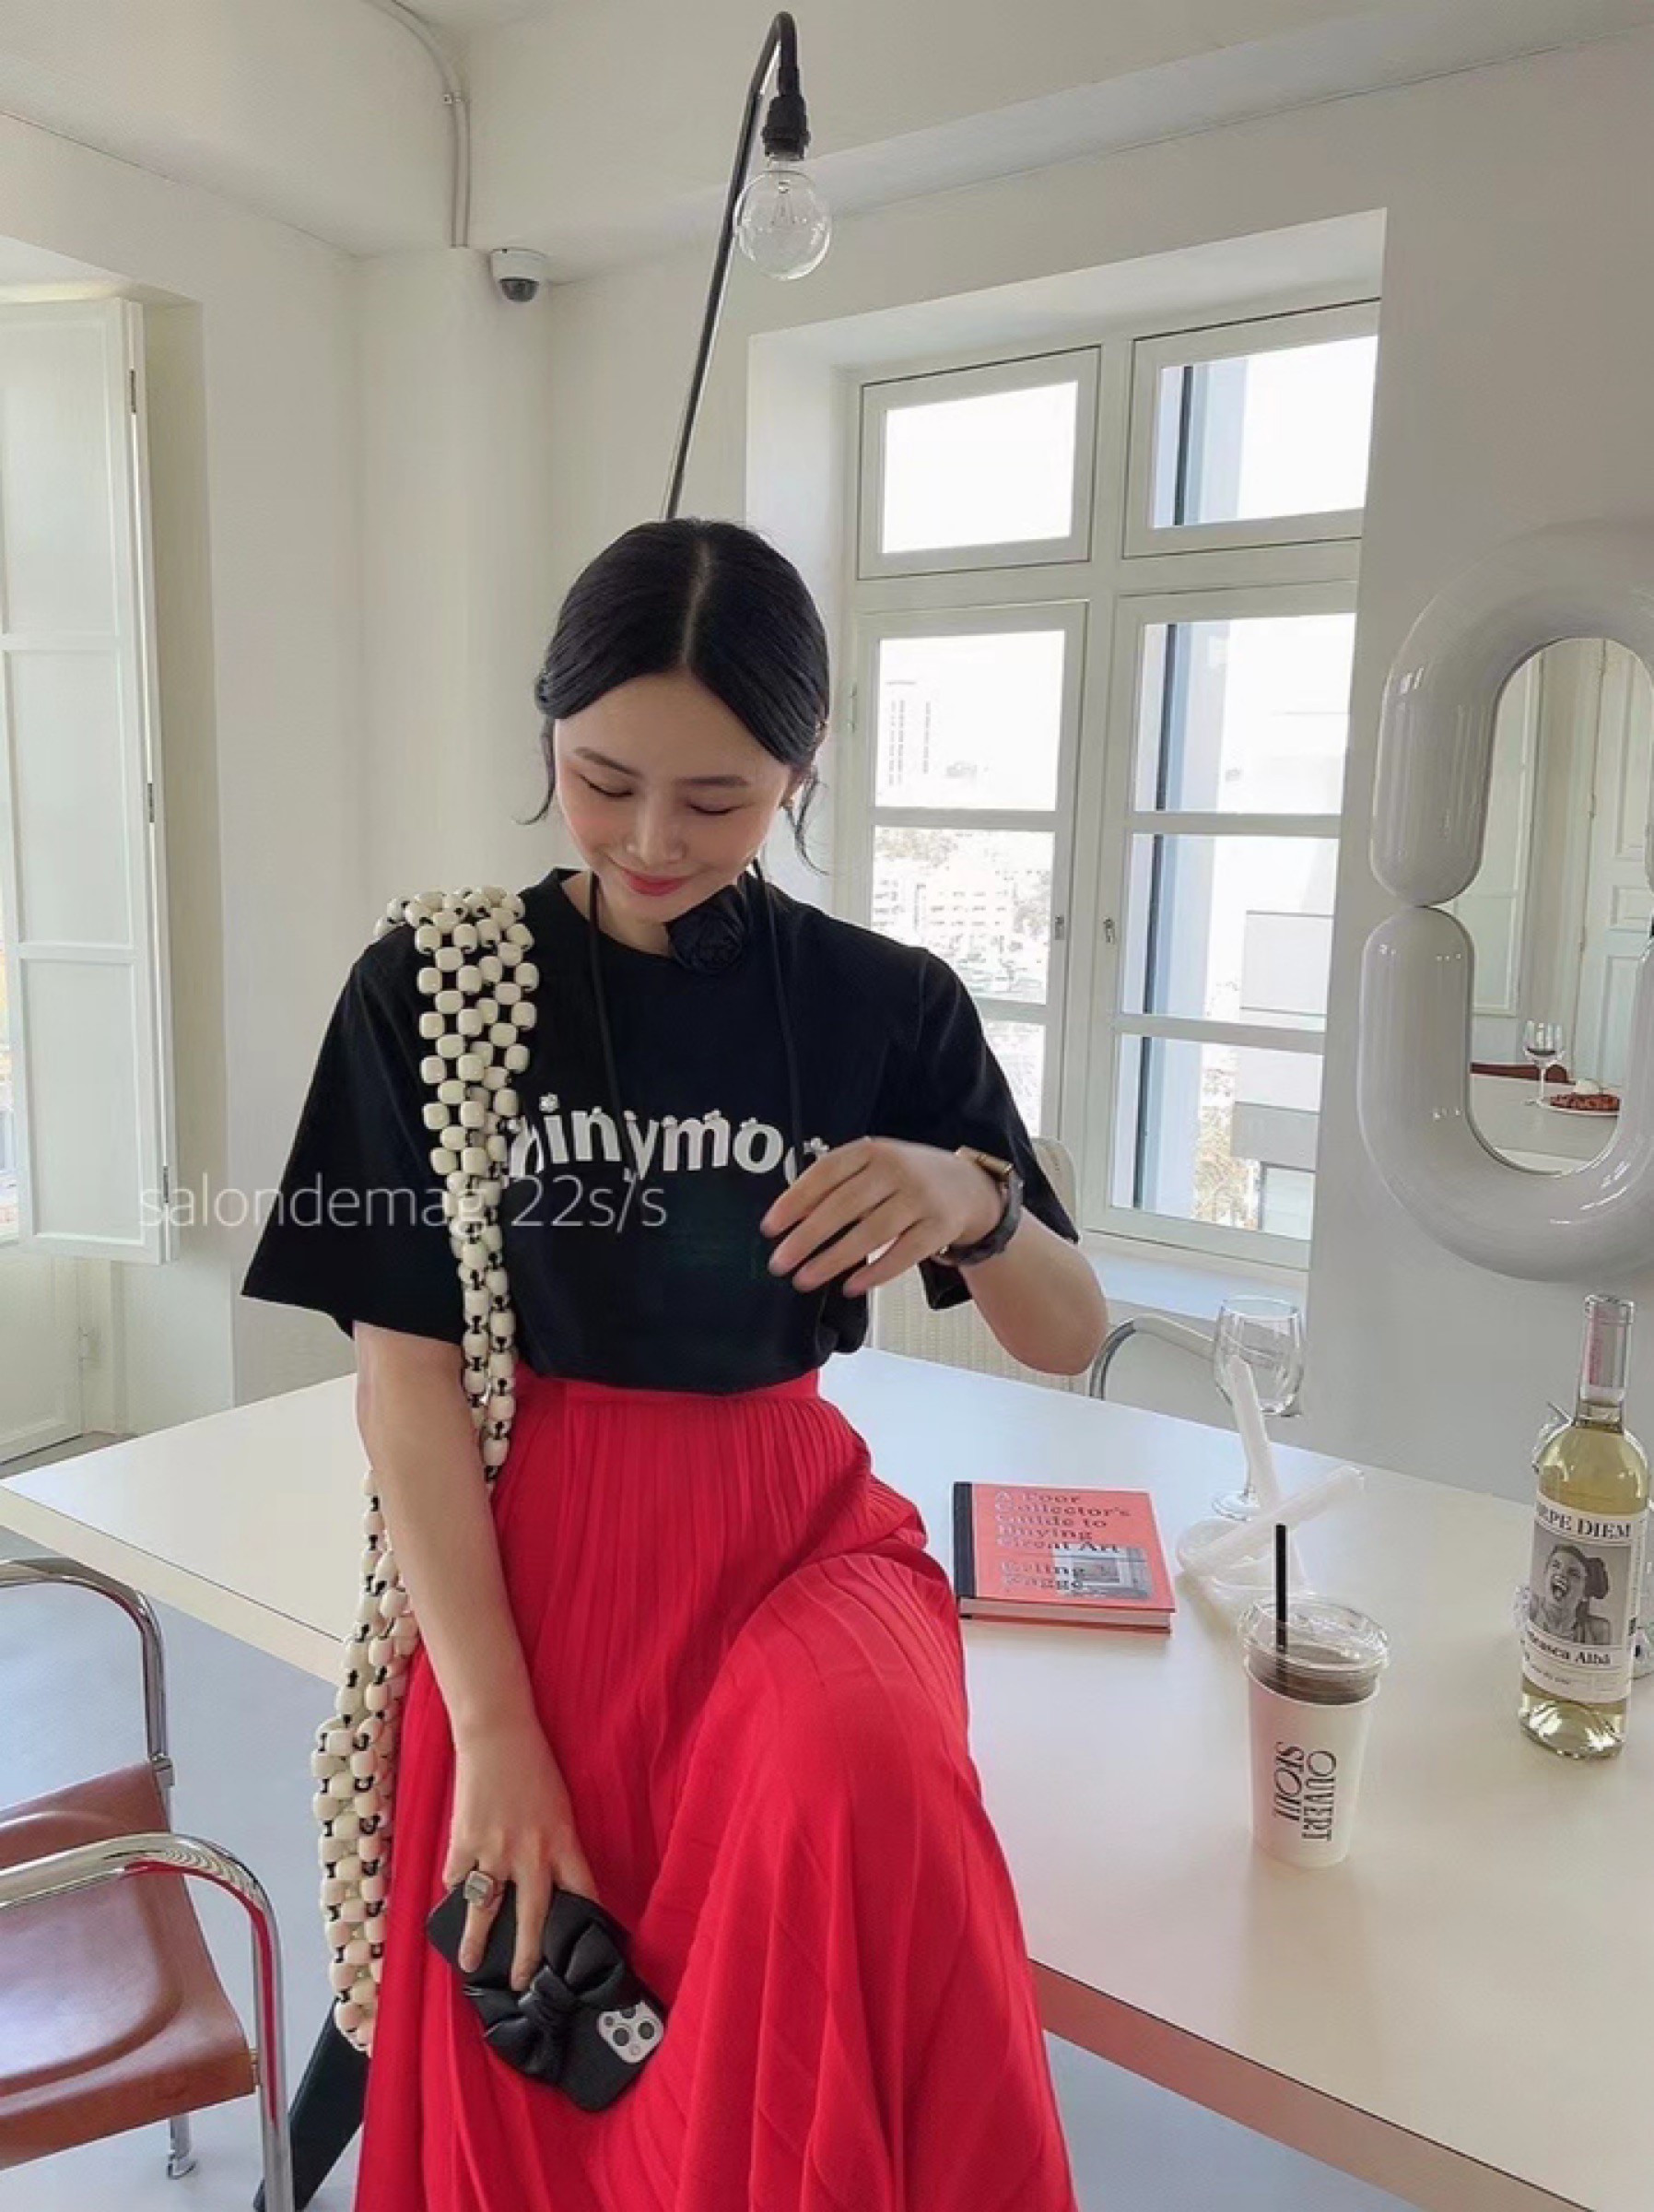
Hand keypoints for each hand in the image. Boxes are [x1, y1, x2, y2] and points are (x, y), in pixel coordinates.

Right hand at [443, 1713, 599, 1991]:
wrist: (498, 1734)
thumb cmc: (533, 1764)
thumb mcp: (557, 1805)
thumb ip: (553, 1843)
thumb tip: (546, 1878)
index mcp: (562, 1840)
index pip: (583, 1891)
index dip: (587, 1922)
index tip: (587, 1948)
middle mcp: (531, 1853)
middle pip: (534, 1918)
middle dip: (529, 1956)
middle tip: (521, 1983)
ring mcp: (495, 1850)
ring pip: (485, 1909)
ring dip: (476, 1940)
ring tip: (471, 1965)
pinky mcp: (465, 1841)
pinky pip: (457, 1878)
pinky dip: (455, 1888)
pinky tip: (453, 1898)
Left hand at [758, 1136, 1004, 1297]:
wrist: (967, 1186)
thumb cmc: (903, 1180)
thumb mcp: (871, 1167)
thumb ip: (835, 1184)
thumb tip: (788, 1219)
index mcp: (871, 1150)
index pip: (826, 1173)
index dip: (795, 1200)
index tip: (769, 1227)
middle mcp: (896, 1169)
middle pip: (845, 1205)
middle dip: (807, 1237)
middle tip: (779, 1262)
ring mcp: (921, 1198)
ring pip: (871, 1232)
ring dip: (833, 1259)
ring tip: (804, 1279)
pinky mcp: (939, 1227)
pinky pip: (903, 1254)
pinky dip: (875, 1272)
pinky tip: (849, 1287)